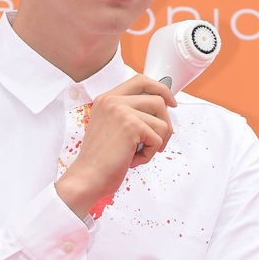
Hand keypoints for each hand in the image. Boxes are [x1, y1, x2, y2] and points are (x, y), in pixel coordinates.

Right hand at [55, 74, 175, 217]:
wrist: (86, 178)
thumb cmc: (100, 161)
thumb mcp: (111, 128)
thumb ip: (129, 114)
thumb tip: (162, 110)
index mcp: (107, 99)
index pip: (140, 80)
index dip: (161, 89)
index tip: (171, 103)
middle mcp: (113, 101)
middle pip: (158, 100)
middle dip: (166, 124)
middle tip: (158, 142)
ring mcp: (121, 111)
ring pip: (162, 122)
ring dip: (156, 143)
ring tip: (137, 153)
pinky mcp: (131, 126)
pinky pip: (158, 139)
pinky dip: (149, 154)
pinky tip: (132, 160)